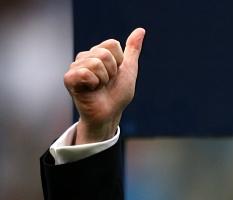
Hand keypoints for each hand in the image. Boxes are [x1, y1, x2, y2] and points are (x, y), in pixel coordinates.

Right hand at [64, 28, 144, 143]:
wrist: (109, 113)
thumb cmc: (117, 94)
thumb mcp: (129, 70)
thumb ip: (133, 50)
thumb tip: (141, 30)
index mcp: (98, 52)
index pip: (112, 44)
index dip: (119, 62)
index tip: (116, 74)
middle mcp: (85, 57)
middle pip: (104, 53)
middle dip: (112, 72)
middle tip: (106, 83)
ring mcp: (75, 67)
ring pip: (96, 63)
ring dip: (103, 80)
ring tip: (98, 88)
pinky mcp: (69, 78)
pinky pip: (85, 73)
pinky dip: (93, 84)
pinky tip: (90, 90)